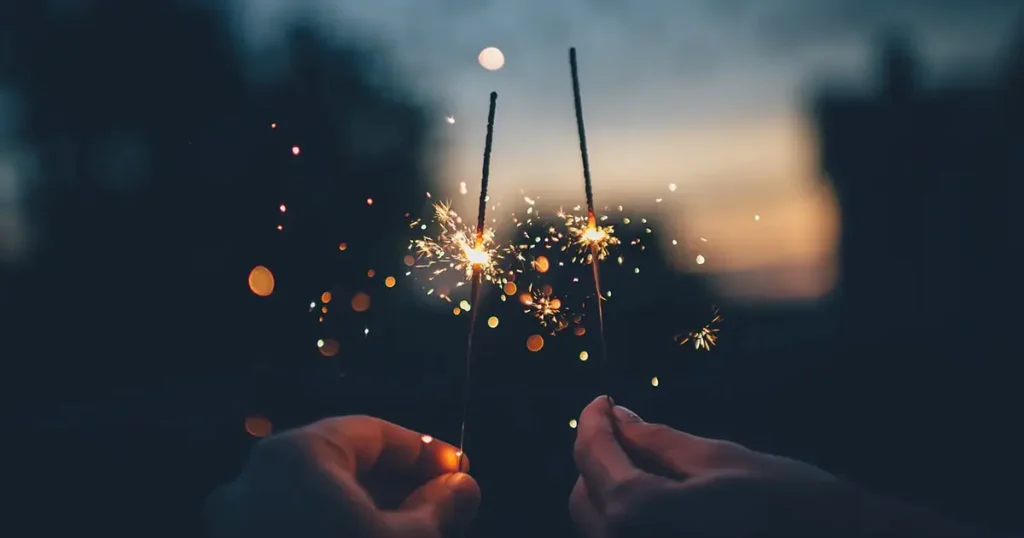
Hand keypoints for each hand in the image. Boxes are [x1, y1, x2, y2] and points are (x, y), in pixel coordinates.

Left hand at [206, 416, 480, 537]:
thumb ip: (439, 508)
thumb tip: (462, 488)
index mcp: (295, 457)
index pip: (370, 433)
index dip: (423, 451)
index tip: (459, 470)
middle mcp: (255, 481)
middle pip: (342, 466)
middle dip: (398, 485)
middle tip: (446, 504)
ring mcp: (238, 524)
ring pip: (318, 501)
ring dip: (370, 512)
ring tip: (418, 533)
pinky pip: (296, 528)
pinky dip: (336, 532)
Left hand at [569, 396, 873, 537]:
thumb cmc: (789, 505)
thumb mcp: (720, 461)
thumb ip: (656, 441)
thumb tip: (619, 417)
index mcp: (638, 513)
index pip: (592, 456)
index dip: (592, 420)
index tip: (602, 401)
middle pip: (586, 497)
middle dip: (599, 458)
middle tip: (626, 428)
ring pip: (602, 526)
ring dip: (614, 491)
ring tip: (648, 462)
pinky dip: (633, 519)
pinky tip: (662, 498)